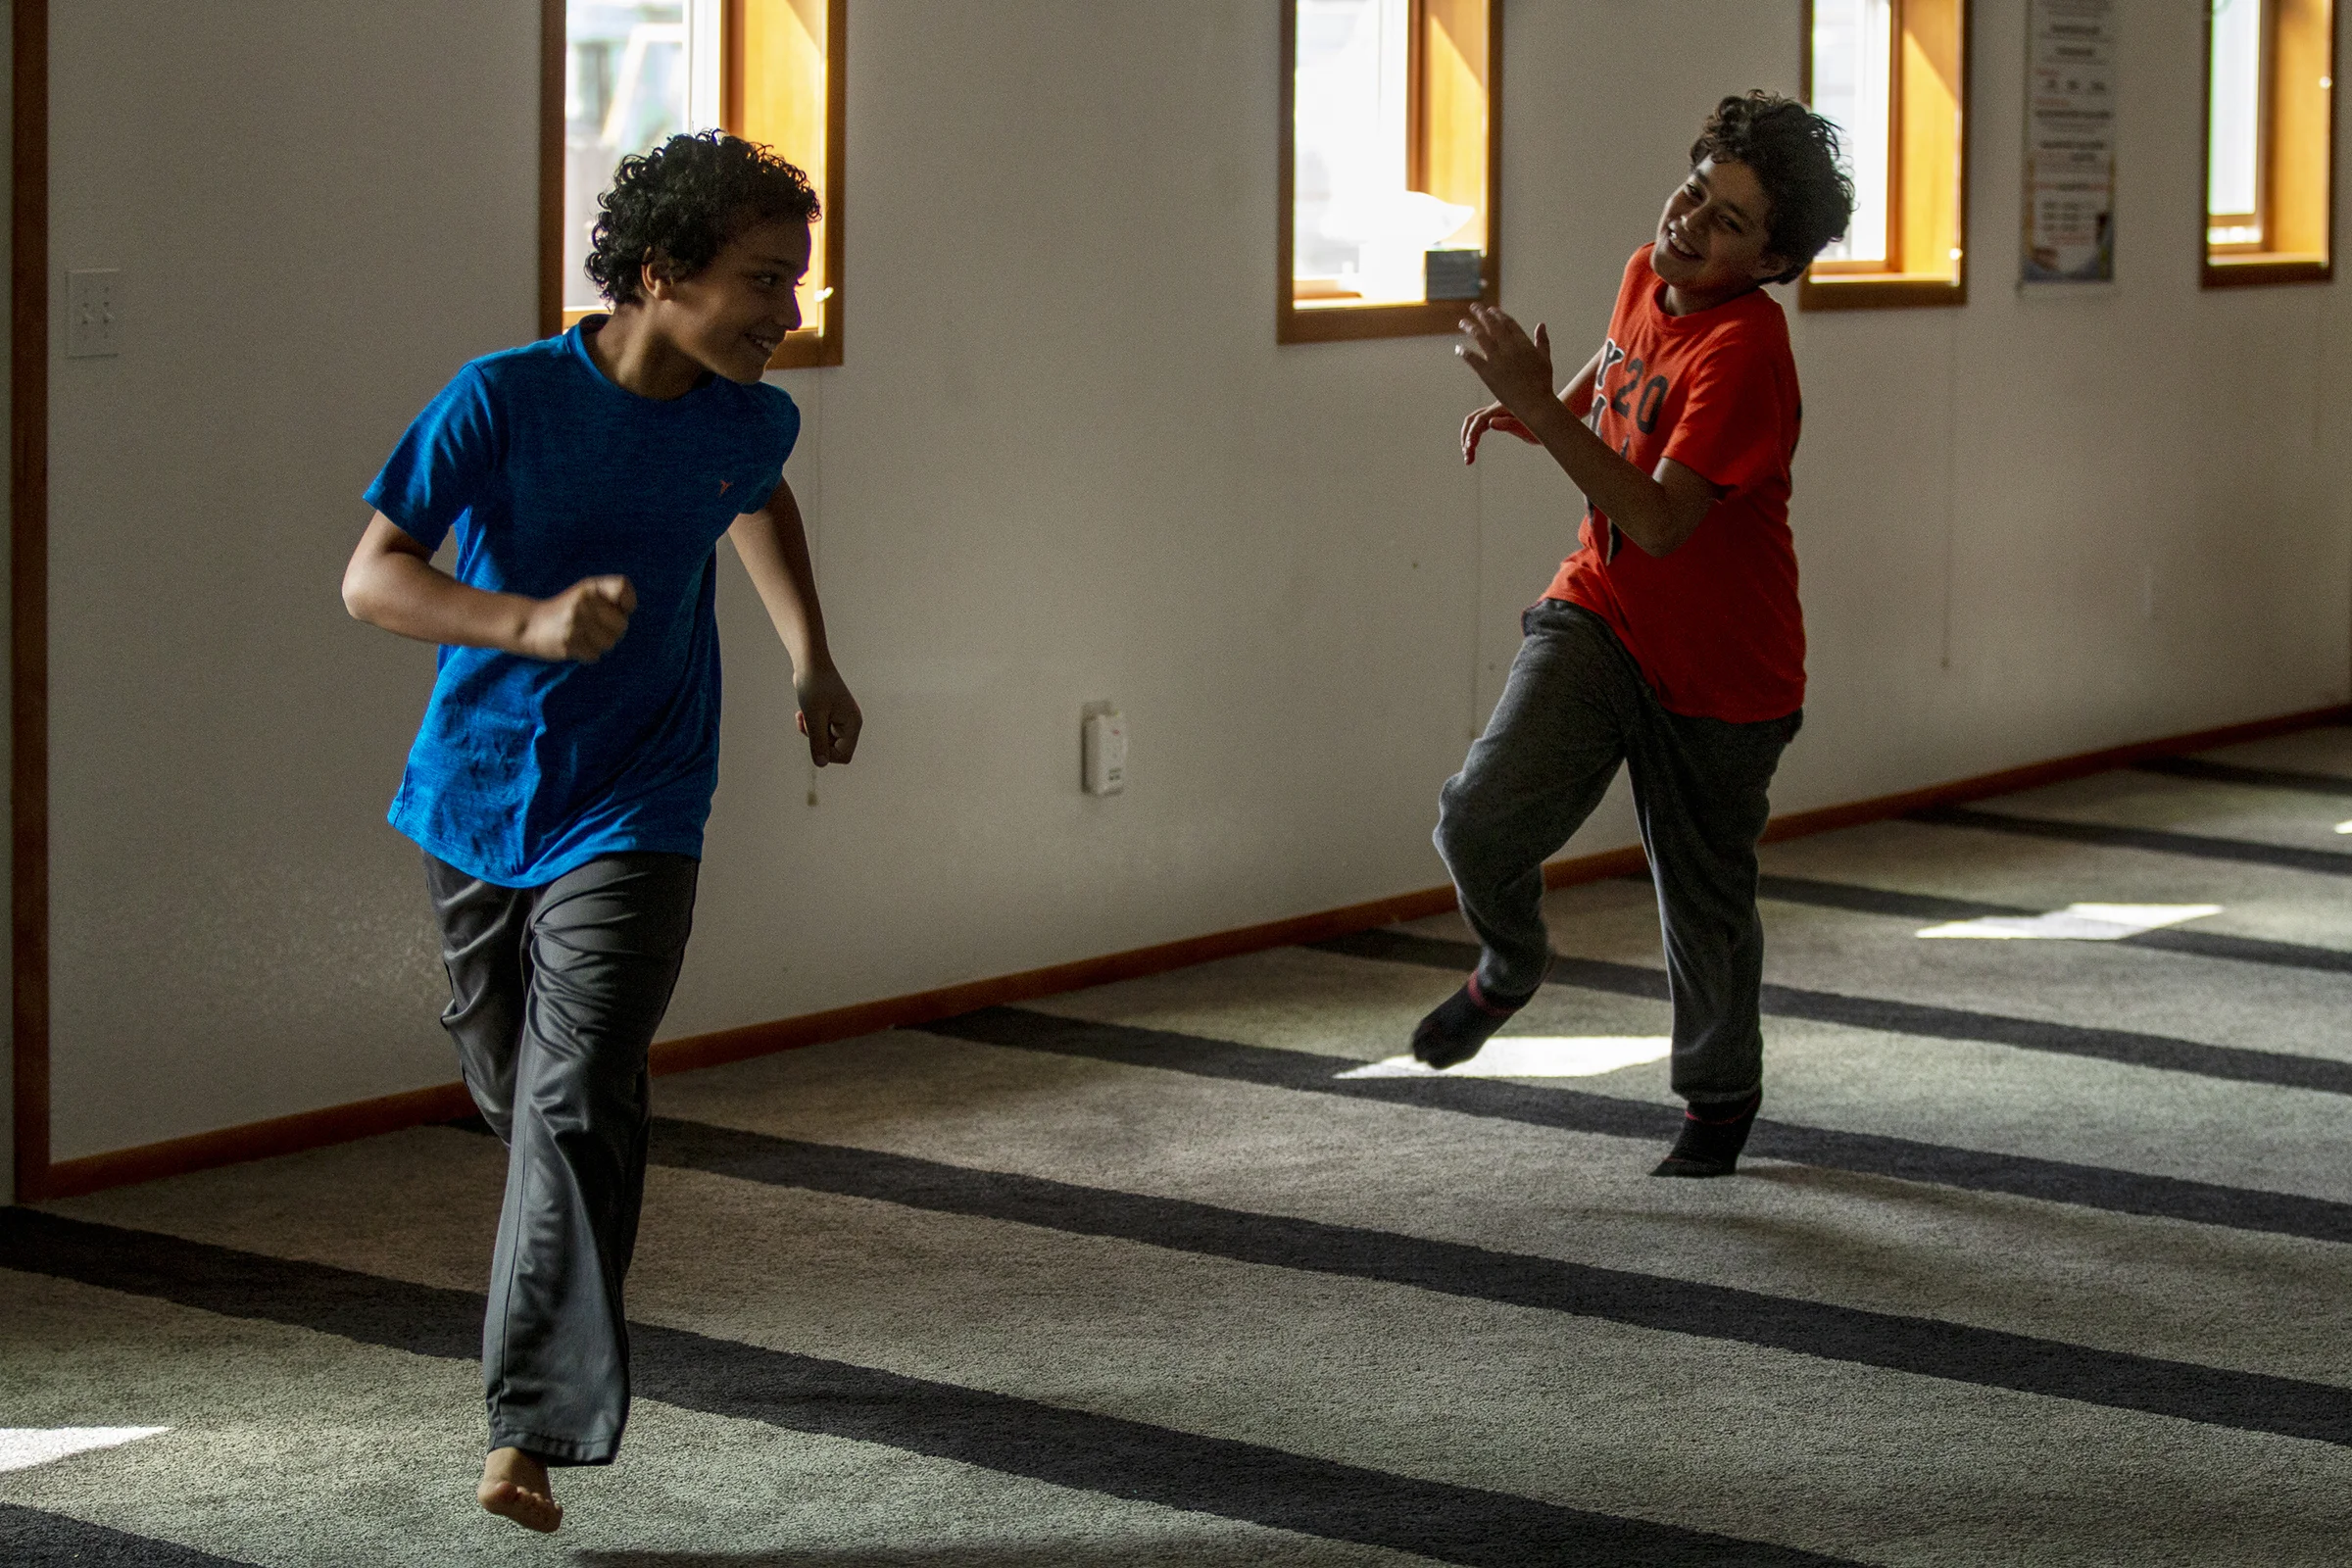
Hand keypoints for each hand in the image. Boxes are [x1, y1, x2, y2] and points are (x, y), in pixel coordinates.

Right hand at [518, 576, 635, 661]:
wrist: (527, 624)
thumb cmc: (564, 610)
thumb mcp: (584, 594)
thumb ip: (608, 597)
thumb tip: (629, 612)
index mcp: (589, 586)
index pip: (622, 586)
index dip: (628, 602)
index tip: (622, 610)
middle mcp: (584, 602)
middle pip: (622, 624)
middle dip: (613, 631)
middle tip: (596, 629)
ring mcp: (576, 622)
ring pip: (610, 643)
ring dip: (600, 645)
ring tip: (583, 637)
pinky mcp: (569, 642)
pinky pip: (595, 655)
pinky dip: (587, 655)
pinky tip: (575, 645)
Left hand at [794, 663, 861, 765]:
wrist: (810, 662)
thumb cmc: (814, 686)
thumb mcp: (813, 717)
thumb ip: (818, 742)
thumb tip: (820, 764)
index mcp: (852, 724)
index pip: (843, 756)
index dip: (826, 753)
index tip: (813, 736)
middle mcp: (850, 723)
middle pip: (833, 750)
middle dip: (816, 740)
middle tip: (807, 722)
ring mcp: (840, 719)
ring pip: (824, 741)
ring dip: (811, 732)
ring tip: (804, 715)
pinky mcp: (830, 714)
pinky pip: (820, 730)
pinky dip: (809, 725)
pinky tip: (802, 712)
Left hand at [1455, 305, 1555, 429]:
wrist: (1535, 402)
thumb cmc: (1543, 382)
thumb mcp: (1545, 358)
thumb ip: (1542, 340)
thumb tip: (1541, 325)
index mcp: (1523, 342)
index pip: (1508, 323)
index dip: (1498, 314)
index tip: (1491, 309)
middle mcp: (1509, 347)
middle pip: (1492, 325)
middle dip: (1482, 314)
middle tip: (1474, 307)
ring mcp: (1497, 360)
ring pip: (1480, 337)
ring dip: (1470, 327)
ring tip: (1462, 322)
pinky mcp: (1488, 373)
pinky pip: (1473, 359)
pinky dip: (1464, 352)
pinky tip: (1458, 348)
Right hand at [1461, 400, 1538, 464]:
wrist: (1555, 415)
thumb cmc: (1545, 425)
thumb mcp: (1530, 429)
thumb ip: (1510, 424)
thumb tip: (1491, 423)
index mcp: (1503, 408)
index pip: (1480, 419)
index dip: (1472, 434)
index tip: (1470, 450)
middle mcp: (1498, 406)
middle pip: (1472, 419)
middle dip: (1466, 438)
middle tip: (1468, 459)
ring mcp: (1497, 410)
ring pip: (1474, 420)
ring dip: (1468, 437)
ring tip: (1468, 457)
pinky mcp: (1499, 414)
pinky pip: (1481, 422)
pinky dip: (1474, 434)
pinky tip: (1473, 447)